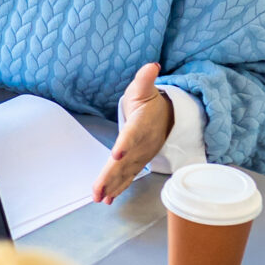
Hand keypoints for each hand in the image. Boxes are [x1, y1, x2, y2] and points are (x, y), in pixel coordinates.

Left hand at [95, 62, 170, 203]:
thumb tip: (153, 65)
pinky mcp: (138, 162)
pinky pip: (127, 177)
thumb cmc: (150, 102)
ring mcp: (140, 155)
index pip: (132, 135)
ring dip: (112, 186)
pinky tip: (107, 199)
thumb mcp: (144, 88)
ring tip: (99, 198)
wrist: (167, 117)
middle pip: (125, 161)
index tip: (117, 155)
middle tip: (98, 190)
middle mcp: (141, 144)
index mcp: (141, 124)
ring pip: (125, 173)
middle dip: (111, 177)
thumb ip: (145, 78)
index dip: (125, 145)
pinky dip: (117, 188)